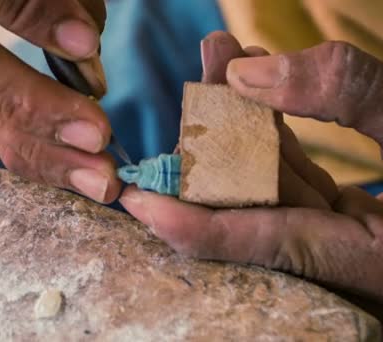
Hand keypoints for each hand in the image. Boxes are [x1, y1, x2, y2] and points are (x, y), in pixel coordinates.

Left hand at [121, 32, 382, 303]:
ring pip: (281, 186)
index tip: (137, 205)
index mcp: (379, 266)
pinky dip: (282, 134)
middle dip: (226, 134)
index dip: (200, 228)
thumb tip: (253, 70)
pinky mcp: (361, 223)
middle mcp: (357, 266)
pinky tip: (263, 90)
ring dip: (250, 120)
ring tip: (224, 57)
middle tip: (204, 65)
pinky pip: (306, 181)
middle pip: (264, 205)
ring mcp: (356, 244)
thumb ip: (354, 97)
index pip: (271, 243)